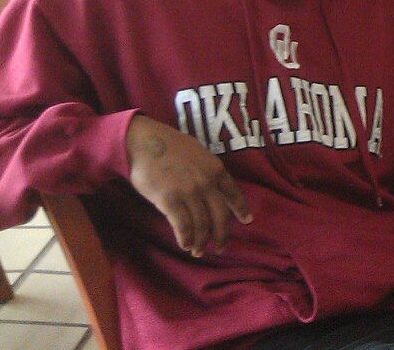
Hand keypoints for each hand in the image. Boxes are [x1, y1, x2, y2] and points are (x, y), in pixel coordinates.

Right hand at [125, 115, 251, 257]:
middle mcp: (207, 183)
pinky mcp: (169, 200)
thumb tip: (214, 186)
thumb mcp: (199, 153)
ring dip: (201, 241)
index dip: (241, 210)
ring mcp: (189, 192)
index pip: (234, 194)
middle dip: (221, 235)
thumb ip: (208, 170)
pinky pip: (183, 225)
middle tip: (220, 248)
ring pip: (202, 224)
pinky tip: (185, 245)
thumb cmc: (170, 145)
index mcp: (216, 170)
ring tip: (198, 251)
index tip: (247, 221)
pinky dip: (186, 238)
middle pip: (220, 216)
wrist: (145, 141)